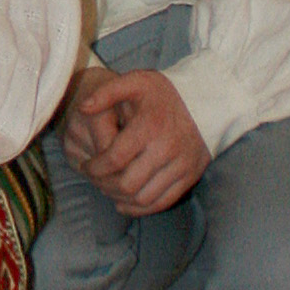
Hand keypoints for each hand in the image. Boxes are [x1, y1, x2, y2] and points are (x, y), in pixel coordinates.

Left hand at [60, 65, 207, 215]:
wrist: (206, 102)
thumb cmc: (165, 92)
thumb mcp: (136, 81)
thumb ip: (107, 92)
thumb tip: (83, 107)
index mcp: (149, 126)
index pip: (114, 159)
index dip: (95, 167)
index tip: (86, 166)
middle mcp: (167, 149)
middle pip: (128, 183)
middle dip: (104, 185)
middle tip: (94, 179)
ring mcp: (181, 166)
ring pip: (144, 198)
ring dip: (120, 198)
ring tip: (107, 189)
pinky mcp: (190, 177)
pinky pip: (163, 202)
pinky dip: (141, 208)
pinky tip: (125, 202)